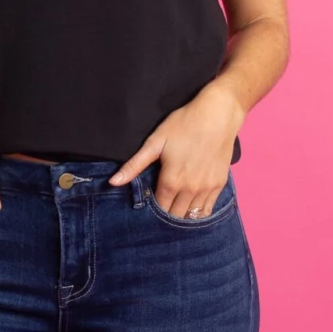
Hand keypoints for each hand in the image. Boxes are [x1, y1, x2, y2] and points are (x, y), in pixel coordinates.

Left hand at [107, 80, 244, 217]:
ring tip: (175, 210)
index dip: (152, 211)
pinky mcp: (219, 185)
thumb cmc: (184, 124)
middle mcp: (190, 190)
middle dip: (166, 215)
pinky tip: (191, 209)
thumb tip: (113, 182)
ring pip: (192, 216)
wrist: (218, 114)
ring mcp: (207, 189)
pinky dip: (198, 213)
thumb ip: (134, 166)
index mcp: (171, 181)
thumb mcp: (155, 142)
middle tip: (161, 208)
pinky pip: (207, 209)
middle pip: (175, 216)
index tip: (148, 207)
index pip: (159, 209)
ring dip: (182, 217)